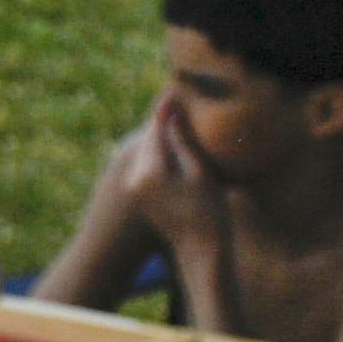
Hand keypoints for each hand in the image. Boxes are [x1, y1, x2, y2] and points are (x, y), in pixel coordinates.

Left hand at [112, 94, 224, 258]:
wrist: (199, 252)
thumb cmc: (208, 213)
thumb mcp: (201, 174)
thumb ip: (184, 144)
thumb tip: (173, 118)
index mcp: (149, 171)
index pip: (155, 131)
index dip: (164, 109)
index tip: (171, 89)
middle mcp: (134, 178)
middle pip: (146, 139)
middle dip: (160, 120)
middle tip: (171, 96)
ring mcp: (134, 188)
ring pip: (144, 152)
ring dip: (158, 136)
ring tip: (172, 115)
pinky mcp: (138, 196)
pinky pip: (145, 165)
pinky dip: (157, 152)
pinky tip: (169, 144)